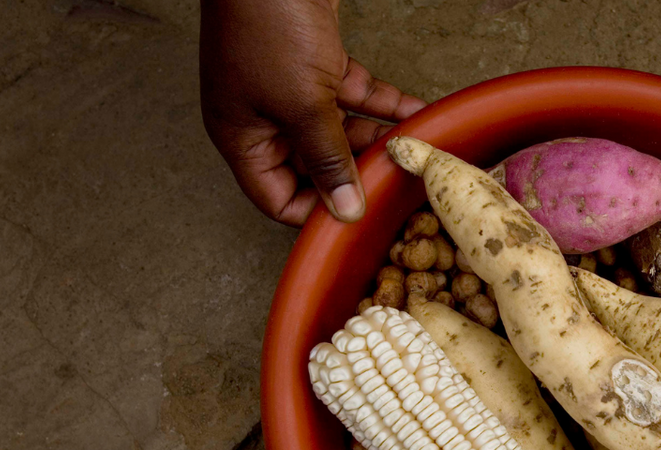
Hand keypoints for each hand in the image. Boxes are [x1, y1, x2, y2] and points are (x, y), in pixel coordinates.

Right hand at [200, 0, 425, 225]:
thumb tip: (344, 210)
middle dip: (356, 174)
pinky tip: (418, 114)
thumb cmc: (266, 22)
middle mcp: (265, 118)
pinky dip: (385, 106)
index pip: (277, 198)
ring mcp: (292, 90)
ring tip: (412, 151)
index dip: (316, 212)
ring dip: (377, 140)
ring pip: (341, 132)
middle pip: (314, 167)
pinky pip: (356, 97)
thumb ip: (327, 159)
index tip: (358, 216)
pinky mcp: (317, 63)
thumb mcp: (302, 104)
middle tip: (394, 184)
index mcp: (242, 137)